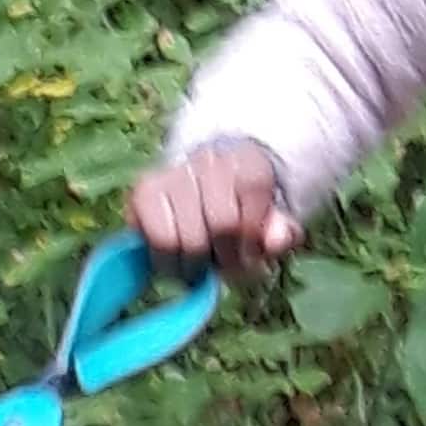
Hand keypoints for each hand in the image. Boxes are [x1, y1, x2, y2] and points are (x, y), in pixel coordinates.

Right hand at [129, 140, 296, 282]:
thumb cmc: (241, 209)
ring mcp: (173, 173)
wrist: (204, 180)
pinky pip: (152, 238)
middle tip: (222, 264)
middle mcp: (210, 161)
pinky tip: (176, 255)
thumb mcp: (271, 221)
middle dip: (223, 258)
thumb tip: (277, 242)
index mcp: (249, 165)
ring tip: (198, 263)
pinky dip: (164, 258)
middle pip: (219, 226)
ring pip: (177, 239)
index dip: (247, 248)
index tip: (248, 257)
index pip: (250, 218)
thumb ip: (281, 233)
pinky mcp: (144, 190)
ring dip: (189, 263)